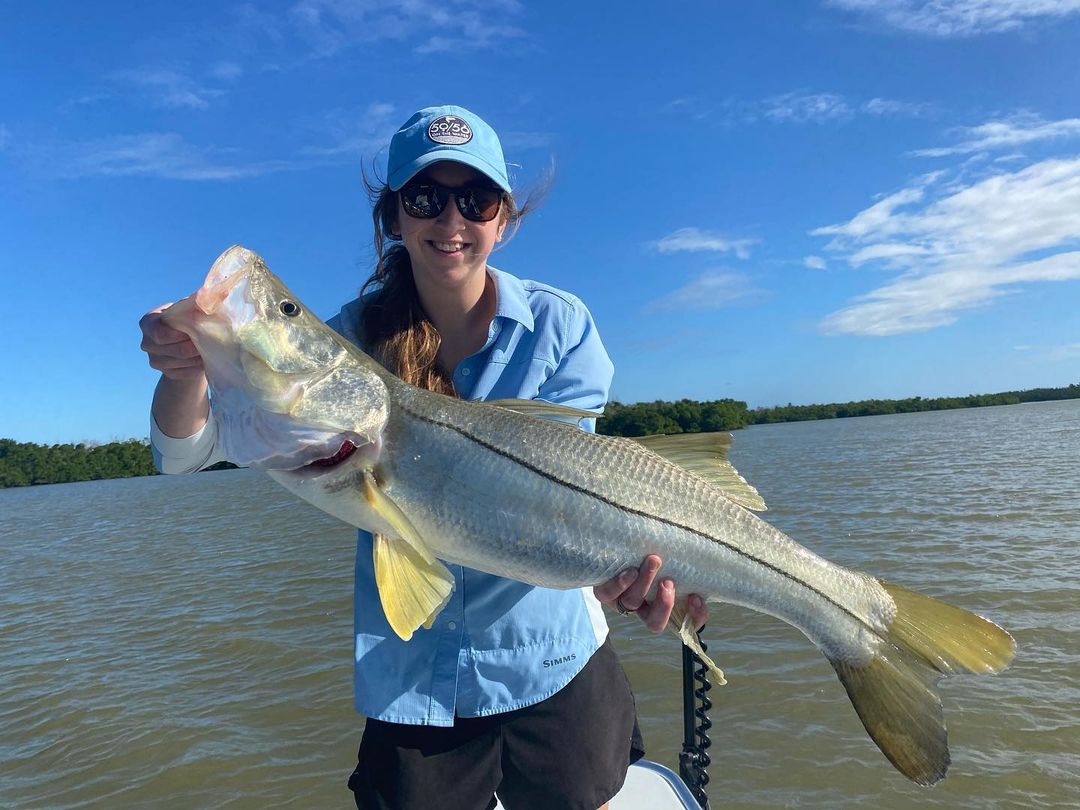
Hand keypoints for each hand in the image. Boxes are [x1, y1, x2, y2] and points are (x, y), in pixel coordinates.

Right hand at [140, 303, 203, 379]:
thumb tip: (205, 299)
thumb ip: (191, 305)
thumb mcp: (185, 309)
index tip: (195, 331)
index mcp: (148, 323)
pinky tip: (205, 360)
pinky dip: (196, 368)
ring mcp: (154, 360)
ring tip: (209, 350)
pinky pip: (183, 373)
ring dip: (196, 357)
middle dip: (193, 346)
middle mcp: (146, 343)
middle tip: (208, 341)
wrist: (186, 341)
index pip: (160, 334)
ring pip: (179, 363)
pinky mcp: (166, 373)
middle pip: (172, 350)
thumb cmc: (187, 319)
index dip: (179, 335)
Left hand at [594, 554, 708, 632]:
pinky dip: (620, 584)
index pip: (684, 623)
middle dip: (664, 604)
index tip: (696, 598)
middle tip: (670, 581)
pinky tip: (630, 571)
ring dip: (645, 583)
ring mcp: (620, 601)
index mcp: (660, 608)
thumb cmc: (649, 554)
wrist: (615, 544)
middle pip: (653, 621)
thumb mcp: (673, 565)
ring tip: (653, 561)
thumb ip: (689, 575)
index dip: (690, 618)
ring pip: (632, 602)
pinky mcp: (602, 591)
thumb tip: (699, 590)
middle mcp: (640, 609)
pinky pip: (607, 594)